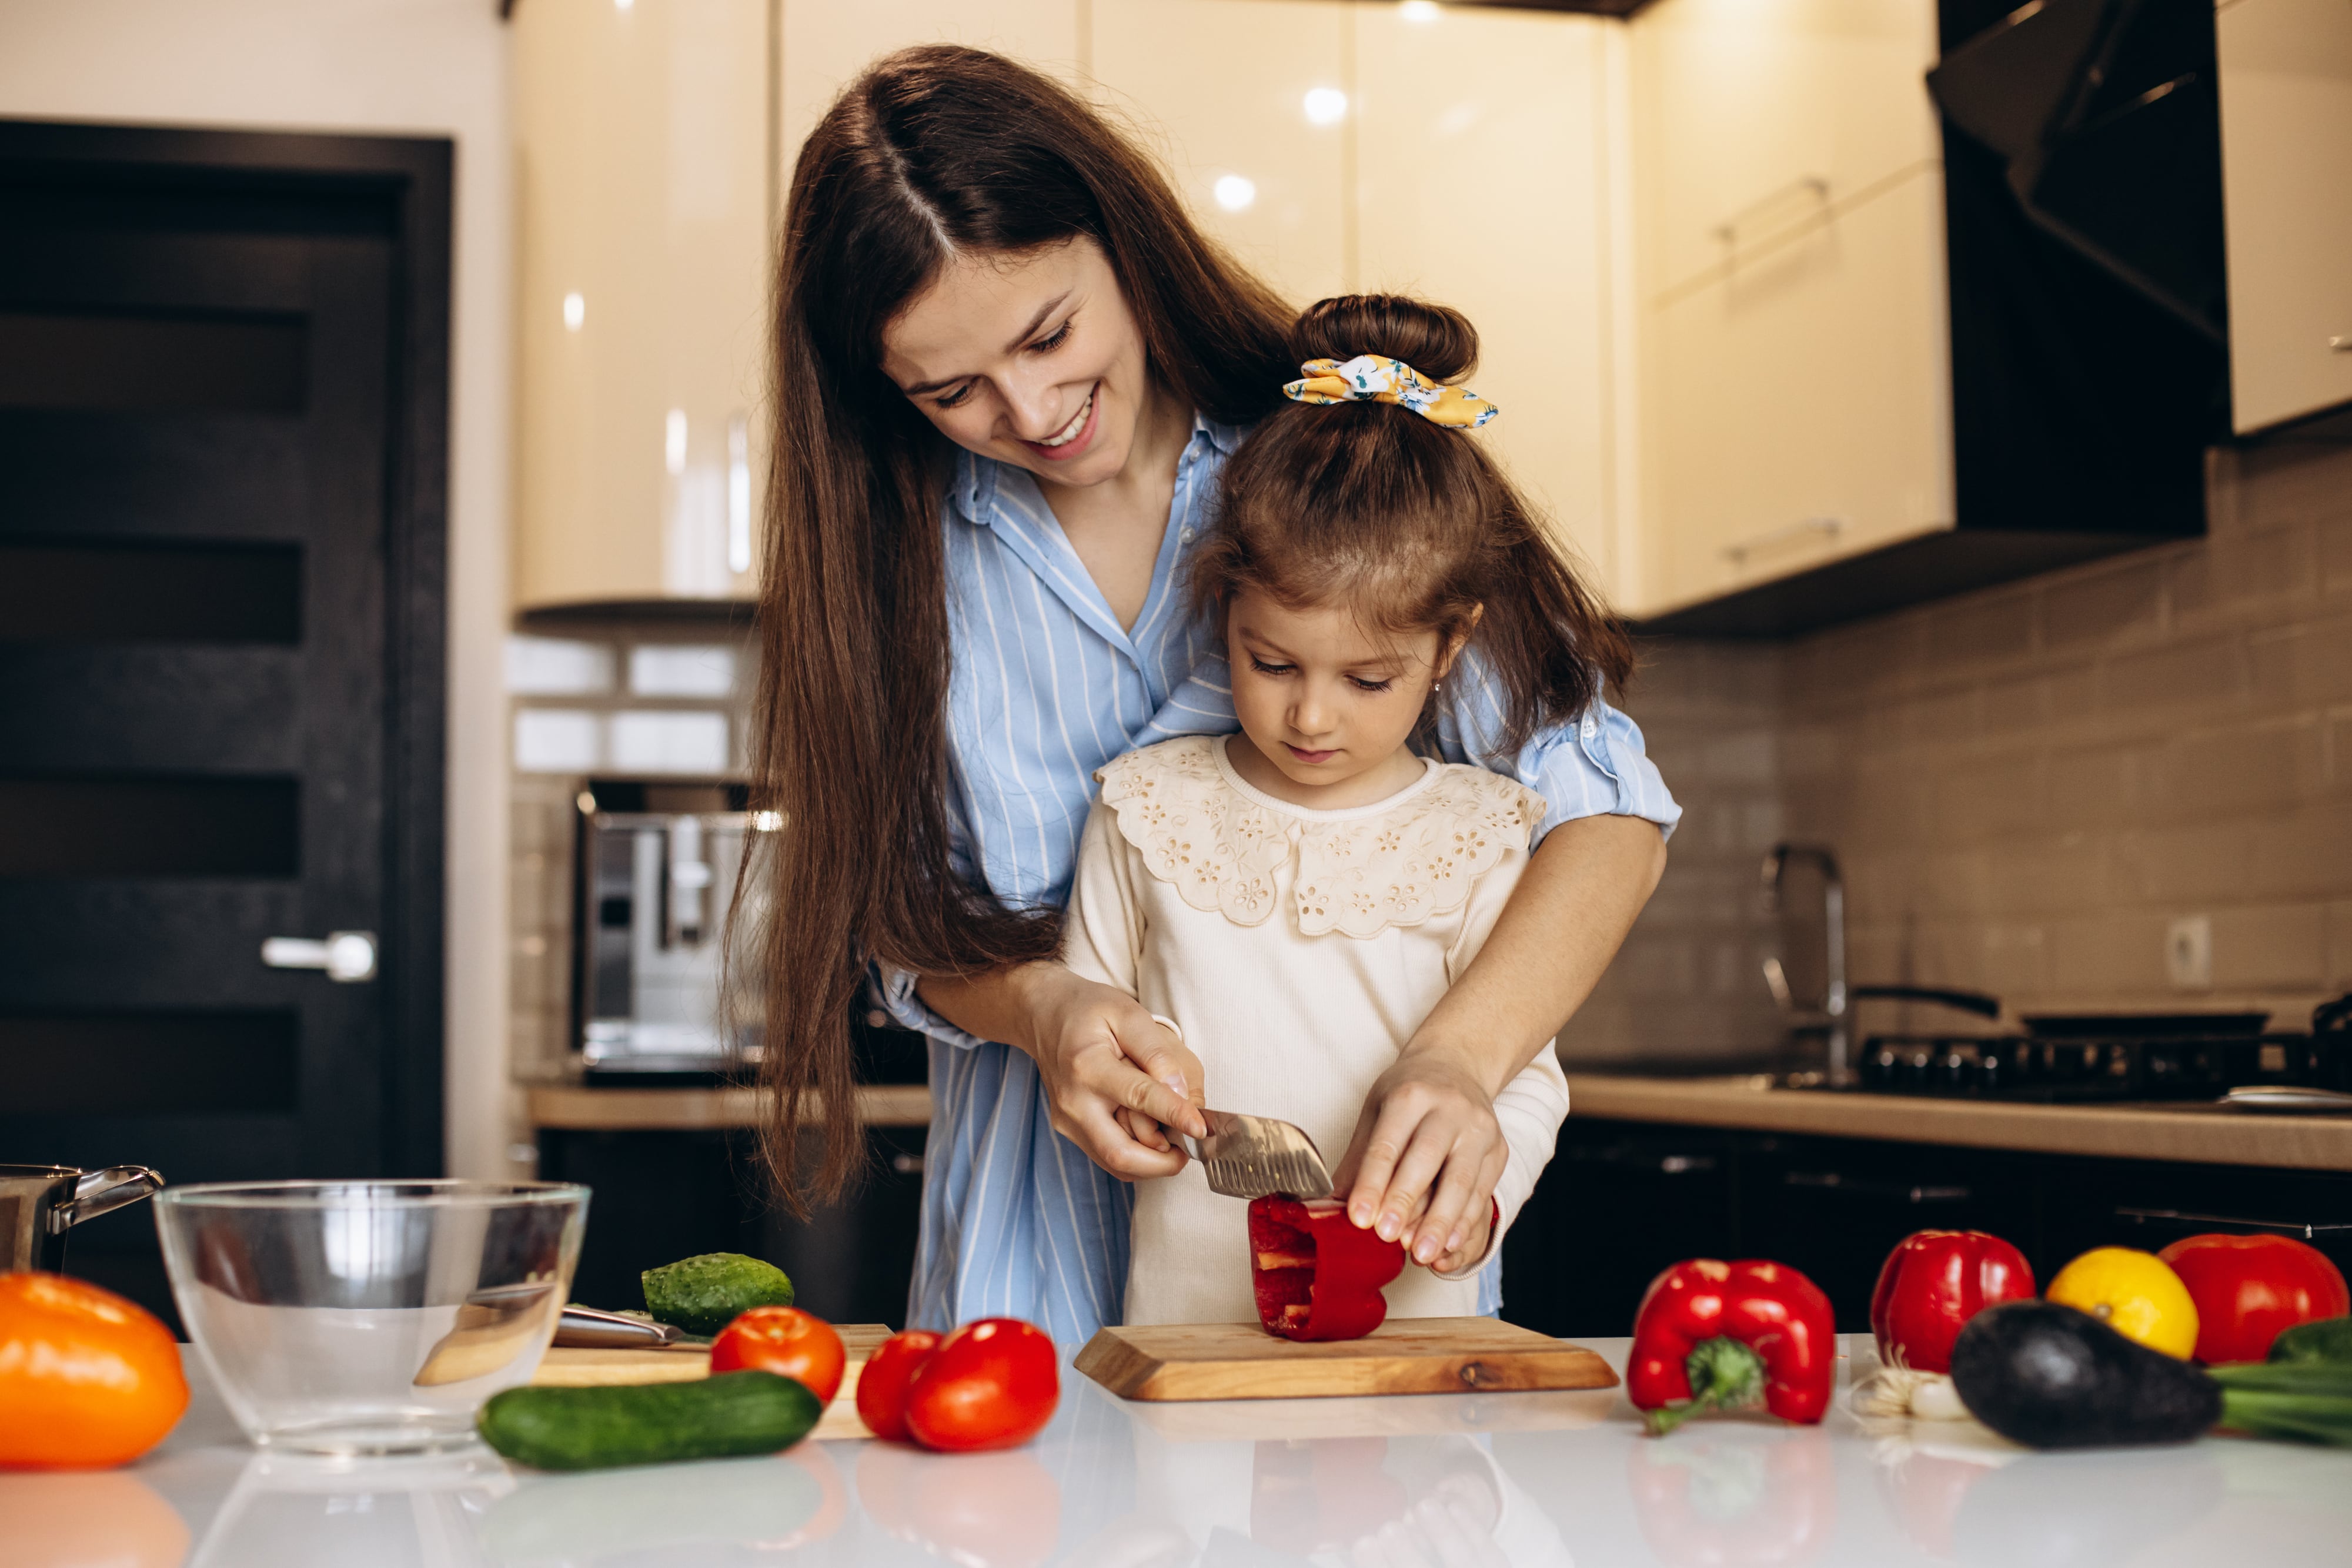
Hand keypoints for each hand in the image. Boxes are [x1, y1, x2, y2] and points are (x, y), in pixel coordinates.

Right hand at [1013, 966, 1206, 1178]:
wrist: (1044, 1016)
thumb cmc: (1089, 1011)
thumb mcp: (1129, 1013)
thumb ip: (1157, 1053)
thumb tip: (1180, 1094)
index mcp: (1087, 1066)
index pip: (1138, 1098)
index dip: (1174, 1115)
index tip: (1201, 1128)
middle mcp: (1073, 1101)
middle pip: (1119, 1153)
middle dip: (1161, 1164)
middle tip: (1190, 1150)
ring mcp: (1068, 1121)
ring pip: (1114, 1163)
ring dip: (1151, 1164)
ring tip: (1176, 1145)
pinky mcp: (1069, 1130)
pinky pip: (1106, 1156)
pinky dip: (1136, 1158)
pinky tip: (1154, 1142)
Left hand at [1328, 1045, 1507, 1268]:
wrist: (1458, 1067)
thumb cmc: (1409, 1094)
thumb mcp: (1376, 1112)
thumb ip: (1358, 1160)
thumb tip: (1330, 1207)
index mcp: (1409, 1096)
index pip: (1387, 1145)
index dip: (1372, 1184)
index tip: (1359, 1218)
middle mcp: (1449, 1108)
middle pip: (1426, 1160)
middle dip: (1405, 1202)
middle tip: (1387, 1237)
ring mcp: (1478, 1128)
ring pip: (1461, 1180)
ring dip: (1440, 1221)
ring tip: (1422, 1254)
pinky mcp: (1498, 1150)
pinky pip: (1482, 1191)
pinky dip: (1465, 1220)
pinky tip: (1450, 1243)